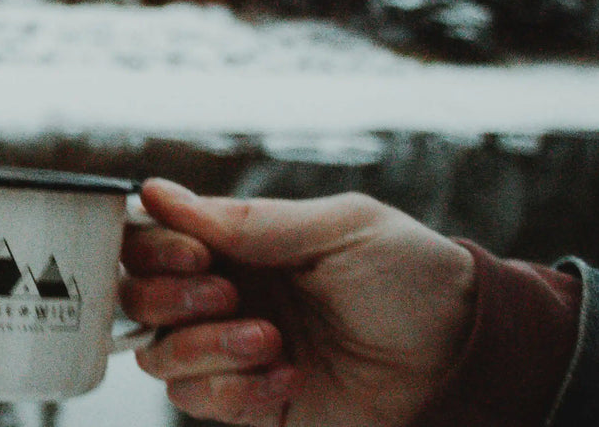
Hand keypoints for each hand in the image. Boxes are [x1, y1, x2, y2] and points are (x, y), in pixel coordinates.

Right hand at [121, 179, 476, 426]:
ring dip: (206, 346)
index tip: (197, 252)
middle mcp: (225, 295)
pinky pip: (196, 401)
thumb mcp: (338, 228)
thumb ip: (248, 219)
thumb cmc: (410, 277)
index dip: (155, 246)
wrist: (462, 359)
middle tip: (228, 292)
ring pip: (157, 355)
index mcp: (239, 243)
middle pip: (136, 297)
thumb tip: (156, 193)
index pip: (151, 239)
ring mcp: (232, 352)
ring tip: (272, 339)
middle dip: (169, 296)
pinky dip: (235, 390)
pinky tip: (288, 374)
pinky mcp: (249, 405)